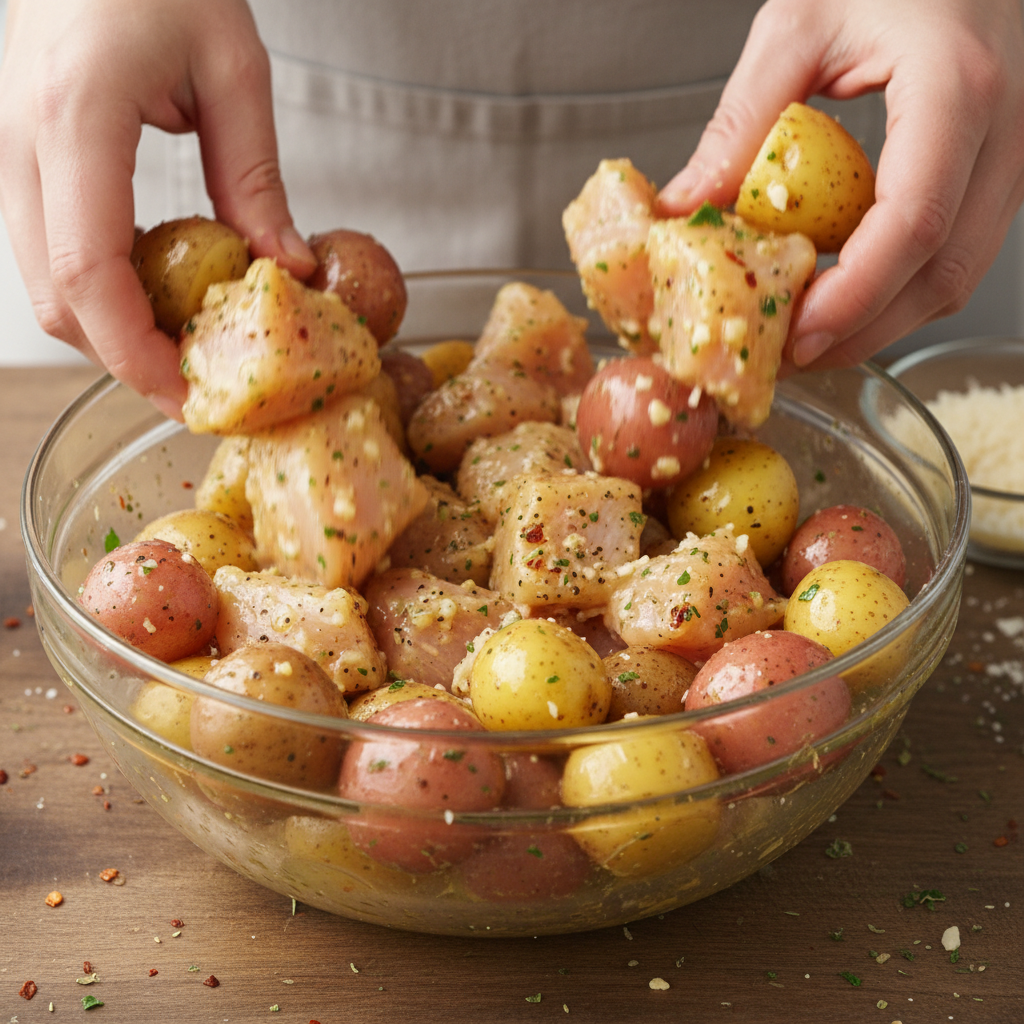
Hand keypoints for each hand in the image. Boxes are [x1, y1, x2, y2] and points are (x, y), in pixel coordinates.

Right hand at [0, 0, 315, 418]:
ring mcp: (3, 149)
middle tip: (201, 382)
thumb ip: (254, 177)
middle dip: (126, 359)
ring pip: (42, 283)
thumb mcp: (231, 66)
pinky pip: (47, 249)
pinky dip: (99, 291)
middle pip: (54, 299)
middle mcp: (17, 142)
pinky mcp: (15, 155)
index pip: (88, 275)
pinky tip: (156, 289)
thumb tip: (283, 267)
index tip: (192, 397)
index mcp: (75, 119)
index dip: (137, 355)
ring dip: (112, 330)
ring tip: (188, 343)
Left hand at [658, 0, 1023, 370]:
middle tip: (791, 355)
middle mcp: (1007, 128)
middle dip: (864, 330)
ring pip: (960, 274)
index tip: (798, 334)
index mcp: (957, 86)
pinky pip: (959, 251)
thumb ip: (741, 121)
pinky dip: (901, 287)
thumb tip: (685, 206)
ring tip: (808, 335)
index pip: (914, 222)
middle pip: (944, 271)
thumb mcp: (800, 23)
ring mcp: (1016, 153)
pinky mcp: (1003, 168)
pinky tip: (845, 292)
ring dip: (883, 319)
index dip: (855, 295)